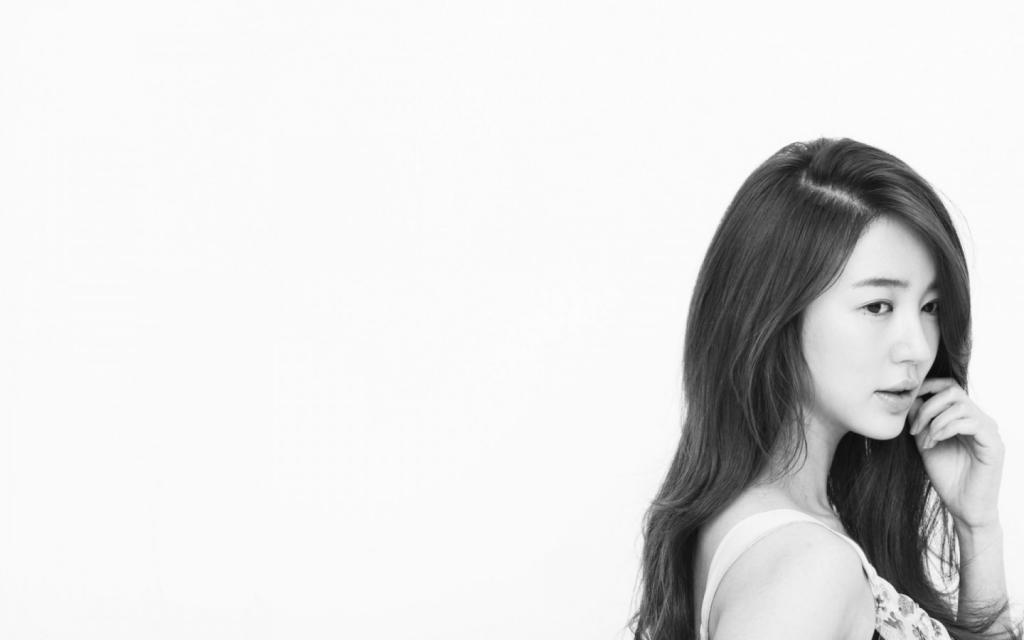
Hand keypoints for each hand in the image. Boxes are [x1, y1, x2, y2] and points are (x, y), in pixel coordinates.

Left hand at [908, 378, 1004, 528]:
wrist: (963, 507)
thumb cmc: (947, 477)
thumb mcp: (925, 442)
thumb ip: (920, 421)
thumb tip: (912, 399)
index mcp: (965, 418)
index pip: (949, 387)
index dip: (928, 388)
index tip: (908, 402)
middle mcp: (979, 420)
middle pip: (953, 391)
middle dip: (927, 406)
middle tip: (914, 428)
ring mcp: (988, 431)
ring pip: (960, 405)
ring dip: (935, 421)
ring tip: (926, 440)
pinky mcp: (994, 444)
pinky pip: (971, 422)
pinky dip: (947, 428)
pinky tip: (936, 441)